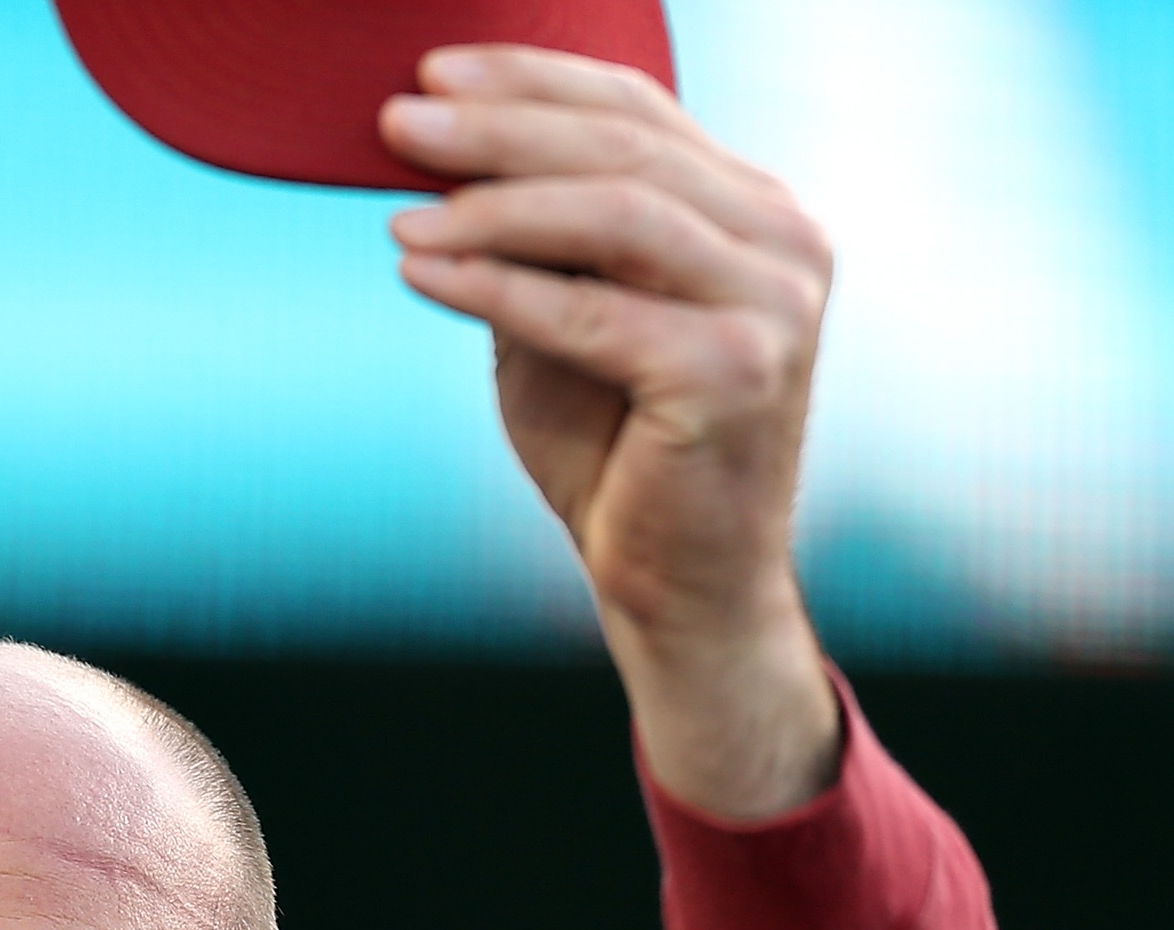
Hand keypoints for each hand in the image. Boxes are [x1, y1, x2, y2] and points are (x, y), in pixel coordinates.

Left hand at [382, 48, 840, 819]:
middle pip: (623, 149)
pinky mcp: (733, 372)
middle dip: (499, 128)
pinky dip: (496, 286)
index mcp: (758, 216)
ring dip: (492, 202)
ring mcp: (773, 305)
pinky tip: (420, 271)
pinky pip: (589, 309)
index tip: (435, 75)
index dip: (533, 82)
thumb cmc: (624, 470)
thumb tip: (445, 164)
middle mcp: (786, 243)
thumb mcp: (571, 334)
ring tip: (401, 204)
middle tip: (400, 120)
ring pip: (612, 213)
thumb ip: (538, 251)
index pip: (639, 114)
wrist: (684, 598)